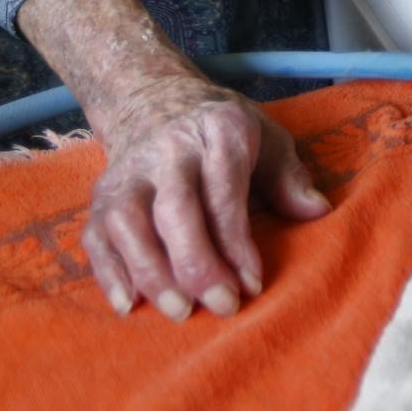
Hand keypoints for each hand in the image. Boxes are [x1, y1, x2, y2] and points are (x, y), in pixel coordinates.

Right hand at [82, 71, 329, 319]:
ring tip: (179, 310)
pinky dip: (108, 271)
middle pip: (174, 209)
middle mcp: (168, 150)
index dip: (235, 243)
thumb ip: (288, 175)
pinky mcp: (100, 195)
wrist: (154, 100)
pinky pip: (96, 234)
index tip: (251, 285)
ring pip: (127, 222)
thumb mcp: (266, 137)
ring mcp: (128, 173)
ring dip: (149, 271)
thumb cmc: (221, 131)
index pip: (224, 193)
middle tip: (219, 305)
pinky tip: (128, 305)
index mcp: (218, 131)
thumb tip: (316, 210)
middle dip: (196, 263)